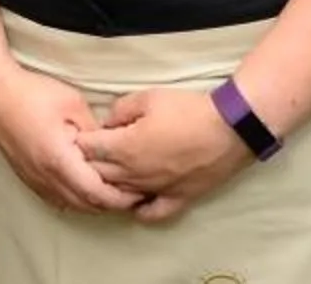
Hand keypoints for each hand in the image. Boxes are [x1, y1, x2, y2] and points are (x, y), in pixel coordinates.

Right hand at [0, 65, 140, 213]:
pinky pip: (56, 198)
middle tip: (131, 194)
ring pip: (70, 204)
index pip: (95, 192)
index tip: (138, 192)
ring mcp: (34, 178)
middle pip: (85, 204)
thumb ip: (95, 130)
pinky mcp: (27, 176)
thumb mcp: (73, 103)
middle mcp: (46, 176)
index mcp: (59, 159)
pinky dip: (75, 198)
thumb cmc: (32, 94)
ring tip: (112, 191)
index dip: (120, 198)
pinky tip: (84, 187)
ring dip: (93, 202)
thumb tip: (111, 147)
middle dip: (111, 204)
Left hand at [75, 86, 253, 221]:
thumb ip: (121, 109)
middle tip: (91, 152)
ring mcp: (155, 189)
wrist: (229, 129)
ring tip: (108, 174)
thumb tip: (108, 121)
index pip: (88, 149)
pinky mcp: (177, 199)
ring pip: (120, 195)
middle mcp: (134, 174)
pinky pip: (151, 213)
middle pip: (99, 174)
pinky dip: (139, 210)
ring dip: (110, 186)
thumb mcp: (149, 97)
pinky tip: (136, 201)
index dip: (81, 140)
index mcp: (124, 148)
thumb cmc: (188, 110)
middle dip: (90, 163)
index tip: (81, 134)